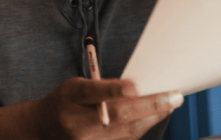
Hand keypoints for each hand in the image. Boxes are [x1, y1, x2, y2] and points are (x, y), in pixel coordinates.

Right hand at [30, 77, 182, 139]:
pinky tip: (156, 115)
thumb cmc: (67, 101)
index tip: (134, 86)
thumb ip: (102, 87)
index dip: (113, 90)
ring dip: (153, 117)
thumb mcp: (76, 85)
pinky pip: (126, 139)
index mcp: (71, 98)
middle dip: (149, 106)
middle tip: (173, 97)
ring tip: (171, 103)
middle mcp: (78, 122)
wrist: (46, 129)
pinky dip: (143, 126)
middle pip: (117, 116)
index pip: (93, 93)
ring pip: (127, 131)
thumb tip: (137, 88)